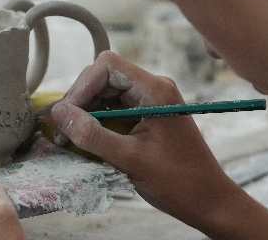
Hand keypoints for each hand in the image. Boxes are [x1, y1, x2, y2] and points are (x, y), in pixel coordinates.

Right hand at [49, 51, 236, 230]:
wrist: (209, 201)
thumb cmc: (178, 181)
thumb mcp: (130, 160)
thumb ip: (92, 135)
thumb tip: (58, 113)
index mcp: (155, 90)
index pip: (107, 66)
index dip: (82, 86)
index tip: (67, 114)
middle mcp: (153, 88)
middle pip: (104, 77)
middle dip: (80, 100)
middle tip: (63, 131)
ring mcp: (150, 100)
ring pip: (106, 93)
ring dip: (86, 112)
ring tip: (70, 138)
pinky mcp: (147, 115)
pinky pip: (114, 108)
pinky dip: (97, 121)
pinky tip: (87, 140)